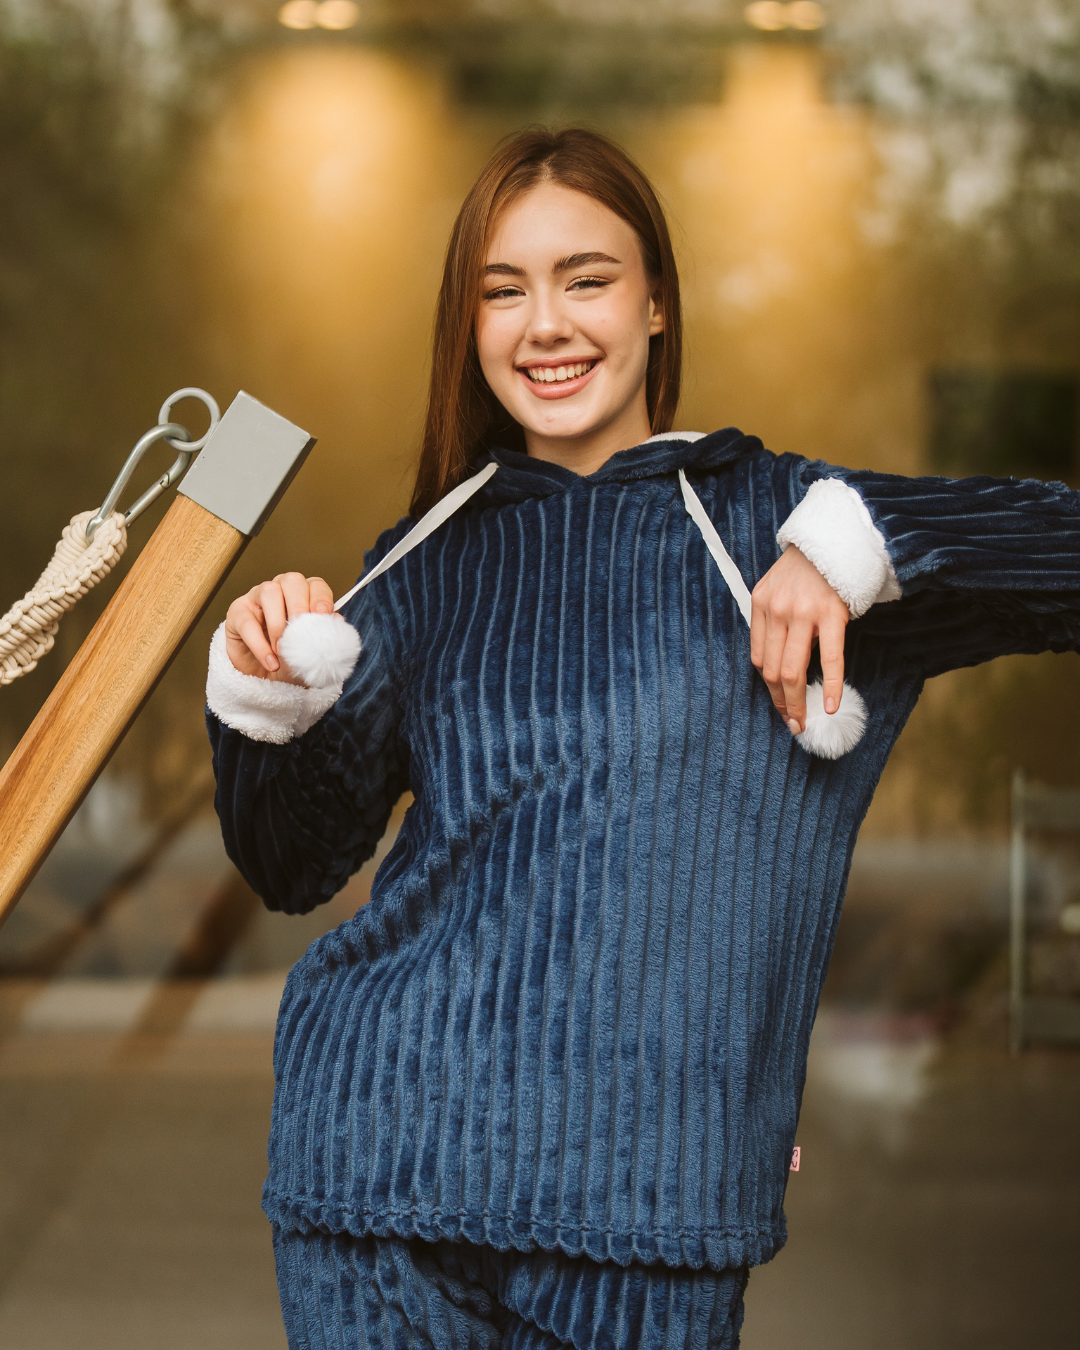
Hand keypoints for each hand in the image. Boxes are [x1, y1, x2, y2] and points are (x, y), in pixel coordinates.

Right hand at [225, 572, 334, 681]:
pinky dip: (260, 644)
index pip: (316, 585)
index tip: (323, 615)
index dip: (321, 597)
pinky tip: (270, 661)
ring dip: (278, 623)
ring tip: (282, 650)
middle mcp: (281, 590)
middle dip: (299, 605)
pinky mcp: (237, 613)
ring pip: (268, 591)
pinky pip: (247, 621)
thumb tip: (336, 620)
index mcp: (304, 595)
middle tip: (301, 632)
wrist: (264, 680)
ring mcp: (257, 598)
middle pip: (291, 581)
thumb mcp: (312, 654)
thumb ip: (324, 636)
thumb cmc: (290, 661)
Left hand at [750, 546, 848, 734]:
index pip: (758, 658)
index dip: (768, 686)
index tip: (779, 703)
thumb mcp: (776, 589)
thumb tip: (779, 663)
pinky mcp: (831, 615)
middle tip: (791, 722)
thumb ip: (773, 620)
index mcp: (760, 605)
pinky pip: (830, 658)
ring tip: (802, 721)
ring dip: (796, 701)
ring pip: (792, 670)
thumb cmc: (805, 570)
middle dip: (780, 702)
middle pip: (771, 670)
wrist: (832, 540)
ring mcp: (803, 613)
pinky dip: (830, 685)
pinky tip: (830, 705)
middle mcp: (777, 610)